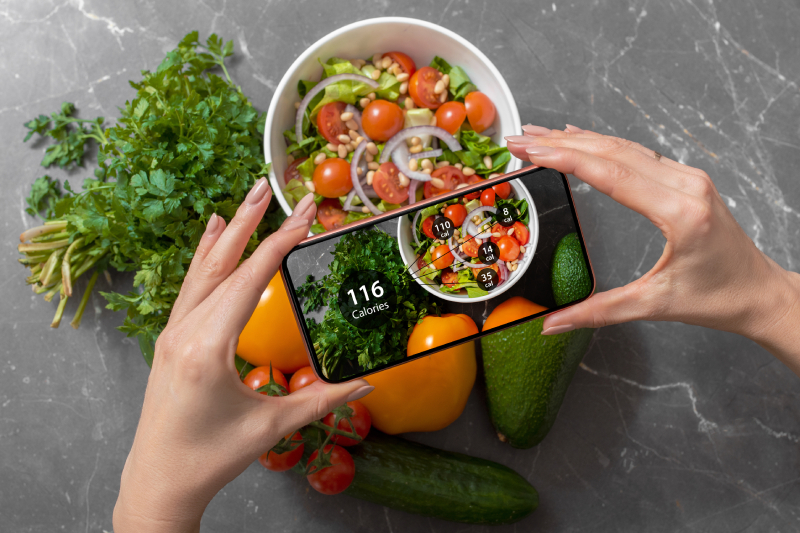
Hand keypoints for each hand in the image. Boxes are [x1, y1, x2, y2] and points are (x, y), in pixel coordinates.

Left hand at [113, 178, 373, 532]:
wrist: (160, 481)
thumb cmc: (210, 457)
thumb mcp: (271, 427)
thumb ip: (323, 399)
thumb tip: (368, 383)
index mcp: (207, 349)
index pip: (249, 281)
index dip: (280, 245)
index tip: (305, 217)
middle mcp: (183, 332)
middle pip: (222, 265)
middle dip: (251, 223)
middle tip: (269, 187)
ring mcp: (171, 333)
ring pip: (202, 272)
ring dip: (227, 234)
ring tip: (246, 200)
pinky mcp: (170, 339)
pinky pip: (189, 288)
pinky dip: (203, 257)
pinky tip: (212, 236)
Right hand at [506, 125, 799, 375]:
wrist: (759, 292)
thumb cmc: (717, 298)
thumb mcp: (654, 306)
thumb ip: (598, 312)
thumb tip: (551, 324)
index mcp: (680, 213)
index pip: (612, 175)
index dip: (566, 159)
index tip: (532, 150)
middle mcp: (687, 186)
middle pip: (613, 152)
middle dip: (560, 143)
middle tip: (520, 139)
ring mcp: (689, 178)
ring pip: (624, 148)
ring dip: (578, 140)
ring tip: (538, 136)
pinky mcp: (687, 179)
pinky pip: (637, 153)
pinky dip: (602, 145)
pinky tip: (580, 138)